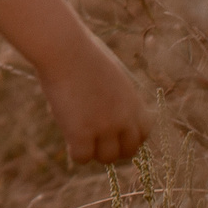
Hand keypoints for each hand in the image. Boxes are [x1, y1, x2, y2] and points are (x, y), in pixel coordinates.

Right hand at [38, 31, 149, 164]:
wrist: (64, 49)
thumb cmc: (80, 51)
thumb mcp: (108, 74)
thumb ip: (112, 96)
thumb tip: (102, 107)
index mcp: (133, 101)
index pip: (143, 134)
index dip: (129, 136)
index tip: (115, 133)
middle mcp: (124, 118)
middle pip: (129, 151)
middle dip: (114, 148)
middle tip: (96, 140)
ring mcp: (104, 128)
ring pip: (107, 159)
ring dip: (94, 151)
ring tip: (80, 138)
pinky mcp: (81, 134)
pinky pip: (82, 158)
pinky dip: (75, 152)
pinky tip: (67, 138)